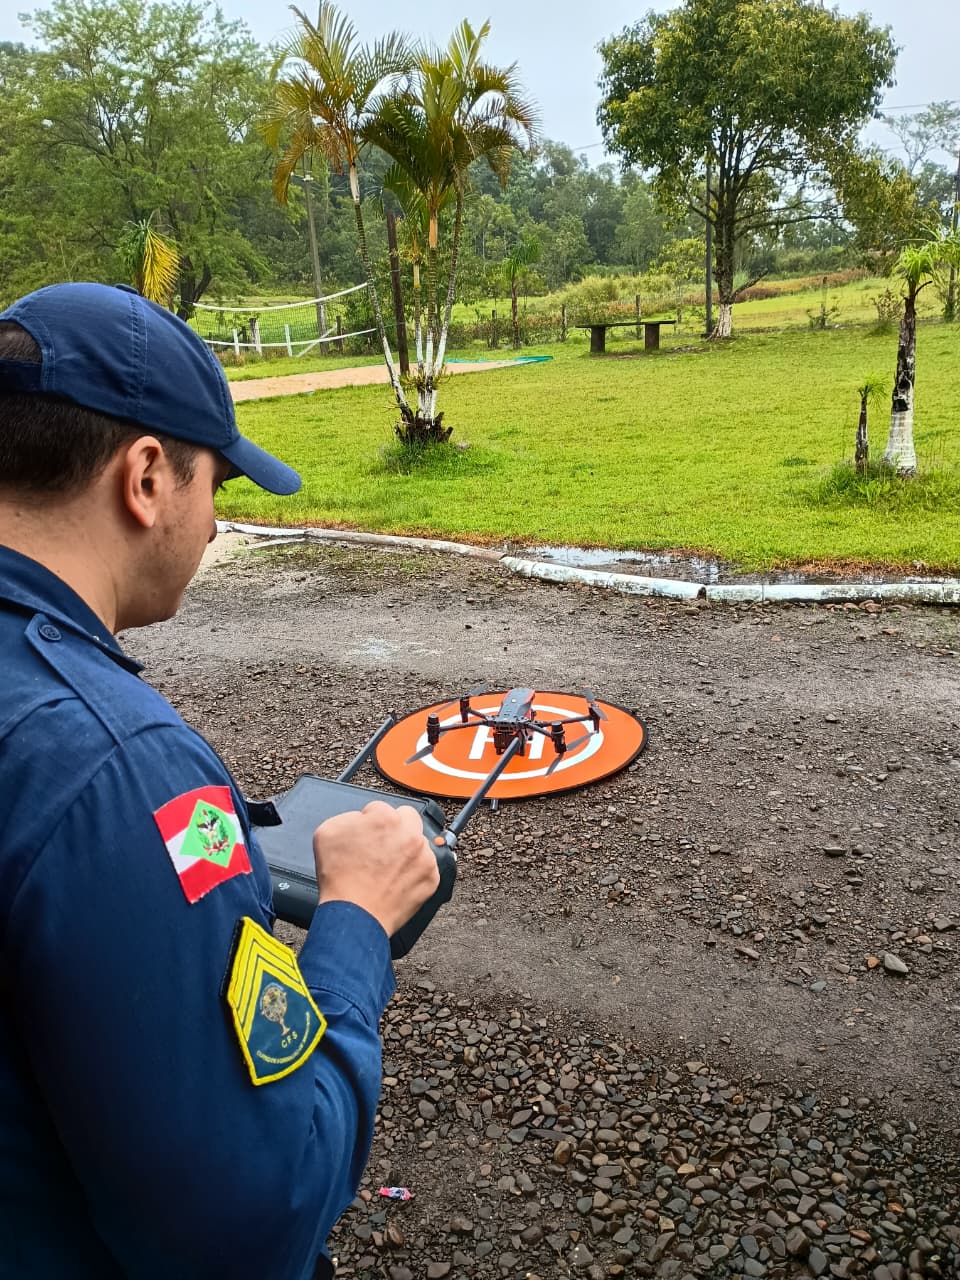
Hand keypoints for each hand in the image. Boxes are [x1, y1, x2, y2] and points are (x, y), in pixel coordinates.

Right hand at [313, 801, 439, 936]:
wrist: (354, 916)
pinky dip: (414, 871)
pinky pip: (426, 866)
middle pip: (407, 818)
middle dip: (396, 827)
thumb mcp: (327, 832)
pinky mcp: (431, 878)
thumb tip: (362, 819)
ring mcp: (424, 857)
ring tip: (387, 868)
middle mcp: (410, 834)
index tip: (366, 835)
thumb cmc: (339, 878)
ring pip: (419, 842)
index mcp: (386, 818)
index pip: (380, 808)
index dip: (369, 821)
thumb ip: (349, 817)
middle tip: (382, 845)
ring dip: (407, 849)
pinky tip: (397, 880)